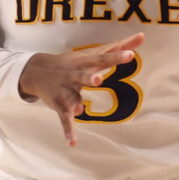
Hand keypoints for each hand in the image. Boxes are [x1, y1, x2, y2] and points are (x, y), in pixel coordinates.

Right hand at [16, 34, 142, 146]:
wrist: (36, 71)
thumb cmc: (73, 62)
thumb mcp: (92, 54)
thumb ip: (119, 47)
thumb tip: (142, 36)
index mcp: (85, 63)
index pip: (103, 59)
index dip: (116, 58)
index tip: (131, 55)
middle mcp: (75, 76)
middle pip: (84, 76)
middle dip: (90, 78)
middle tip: (98, 80)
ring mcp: (66, 92)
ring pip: (72, 98)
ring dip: (75, 103)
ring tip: (81, 109)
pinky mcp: (60, 106)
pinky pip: (64, 120)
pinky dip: (68, 131)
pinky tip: (72, 143)